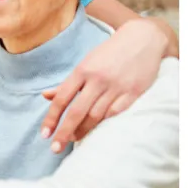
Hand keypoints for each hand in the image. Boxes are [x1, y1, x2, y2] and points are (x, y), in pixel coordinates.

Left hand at [40, 18, 167, 151]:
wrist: (143, 39)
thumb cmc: (109, 53)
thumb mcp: (85, 64)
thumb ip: (67, 83)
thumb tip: (45, 96)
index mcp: (82, 71)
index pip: (61, 99)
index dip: (51, 118)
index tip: (45, 134)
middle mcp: (98, 79)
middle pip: (77, 111)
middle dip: (64, 132)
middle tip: (55, 148)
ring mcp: (116, 86)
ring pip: (95, 116)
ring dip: (83, 131)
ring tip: (74, 139)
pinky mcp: (133, 92)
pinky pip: (115, 113)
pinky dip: (104, 124)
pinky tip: (96, 132)